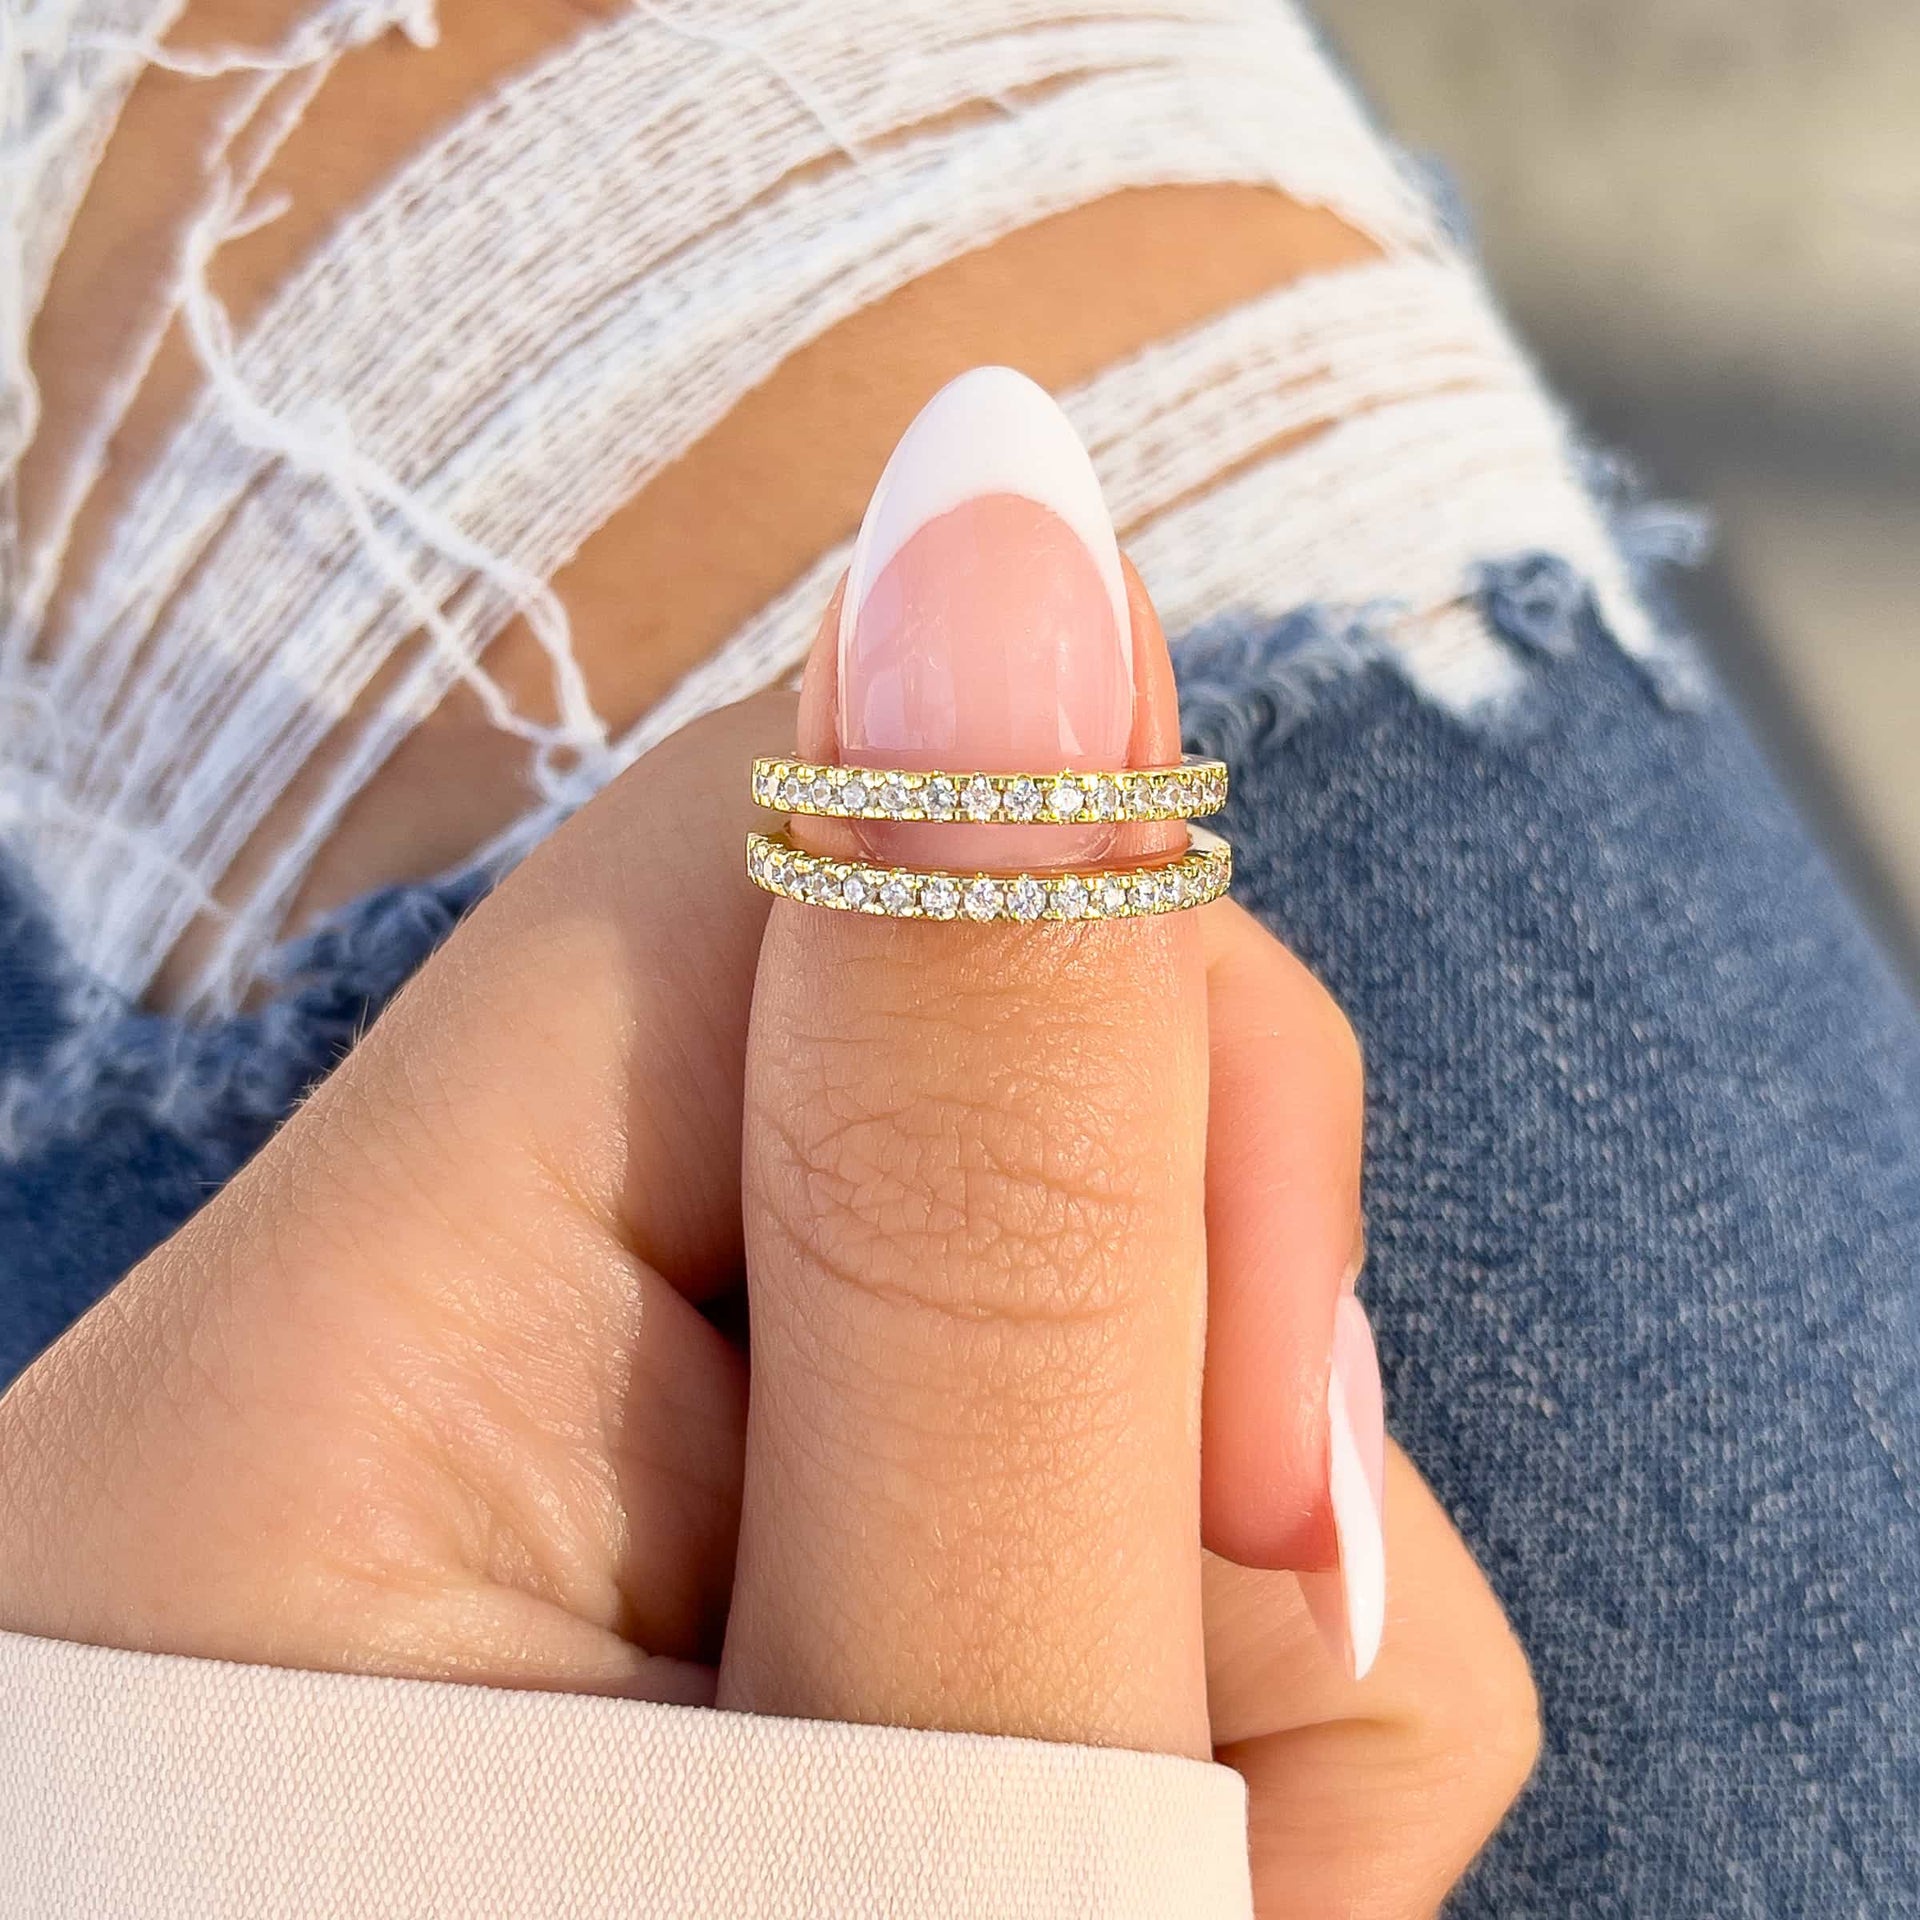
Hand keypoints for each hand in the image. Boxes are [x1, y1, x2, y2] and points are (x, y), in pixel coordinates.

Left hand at [0, 378, 1536, 1914]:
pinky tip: (1097, 1844)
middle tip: (1150, 1789)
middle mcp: (414, 1378)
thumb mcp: (928, 1770)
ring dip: (1210, 1599)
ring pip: (1057, 1320)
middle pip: (971, 1098)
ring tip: (1122, 1868)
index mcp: (349, 1350)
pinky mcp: (723, 1609)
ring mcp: (573, 1510)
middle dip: (1199, 1407)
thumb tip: (999, 501)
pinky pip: (1024, 1492)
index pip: (797, 852)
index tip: (1213, 1481)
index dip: (1115, 1058)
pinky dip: (1150, 1688)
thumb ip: (1000, 1150)